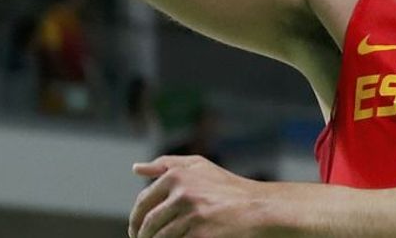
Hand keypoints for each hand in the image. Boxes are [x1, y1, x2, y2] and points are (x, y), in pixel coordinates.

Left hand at [129, 155, 270, 237]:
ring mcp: (191, 215)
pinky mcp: (201, 235)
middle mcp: (182, 193)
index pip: (143, 202)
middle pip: (148, 223)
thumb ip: (167, 164)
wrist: (259, 209)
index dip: (136, 219)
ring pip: (159, 237)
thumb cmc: (229, 188)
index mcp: (177, 175)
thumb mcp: (199, 166)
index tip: (136, 231)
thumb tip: (136, 168)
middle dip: (142, 236)